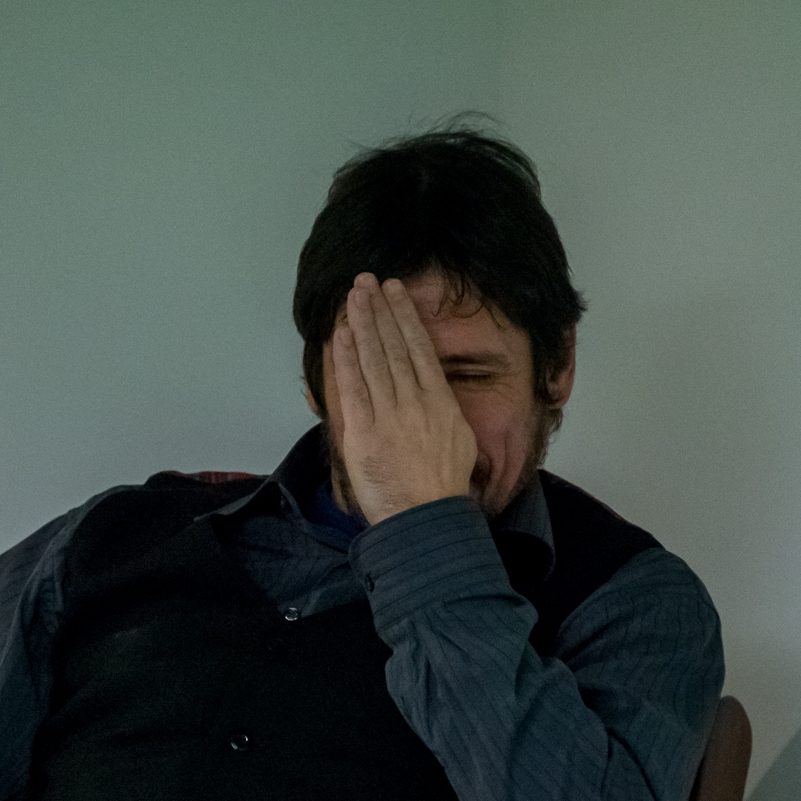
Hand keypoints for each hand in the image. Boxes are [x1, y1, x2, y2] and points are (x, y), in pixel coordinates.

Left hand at [328, 274, 477, 523]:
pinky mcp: (364, 432)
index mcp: (441, 402)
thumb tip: (433, 393)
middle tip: (367, 281)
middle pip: (393, 346)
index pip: (419, 349)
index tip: (396, 293)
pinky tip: (341, 335)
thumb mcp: (459, 441)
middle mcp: (415, 402)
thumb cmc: (442, 488)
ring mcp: (388, 415)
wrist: (426, 519)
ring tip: (354, 296)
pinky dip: (346, 359)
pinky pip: (353, 387)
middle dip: (379, 310)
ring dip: (362, 324)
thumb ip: (443, 412)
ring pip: (373, 359)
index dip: (404, 317)